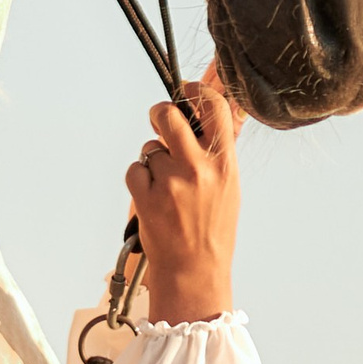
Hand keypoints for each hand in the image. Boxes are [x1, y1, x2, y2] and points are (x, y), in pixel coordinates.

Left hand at [124, 62, 243, 324]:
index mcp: (224, 165)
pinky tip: (152, 200)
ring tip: (165, 188)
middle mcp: (198, 169)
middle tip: (159, 121)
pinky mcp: (146, 196)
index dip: (196, 91)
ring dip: (152, 161)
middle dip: (160, 114)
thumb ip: (216, 154)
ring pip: (150, 147)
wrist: (195, 274)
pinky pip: (134, 169)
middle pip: (169, 115)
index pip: (214, 108)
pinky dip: (139, 181)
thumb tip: (203, 120)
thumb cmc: (212, 233)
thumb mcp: (228, 190)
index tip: (185, 89)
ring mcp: (170, 182)